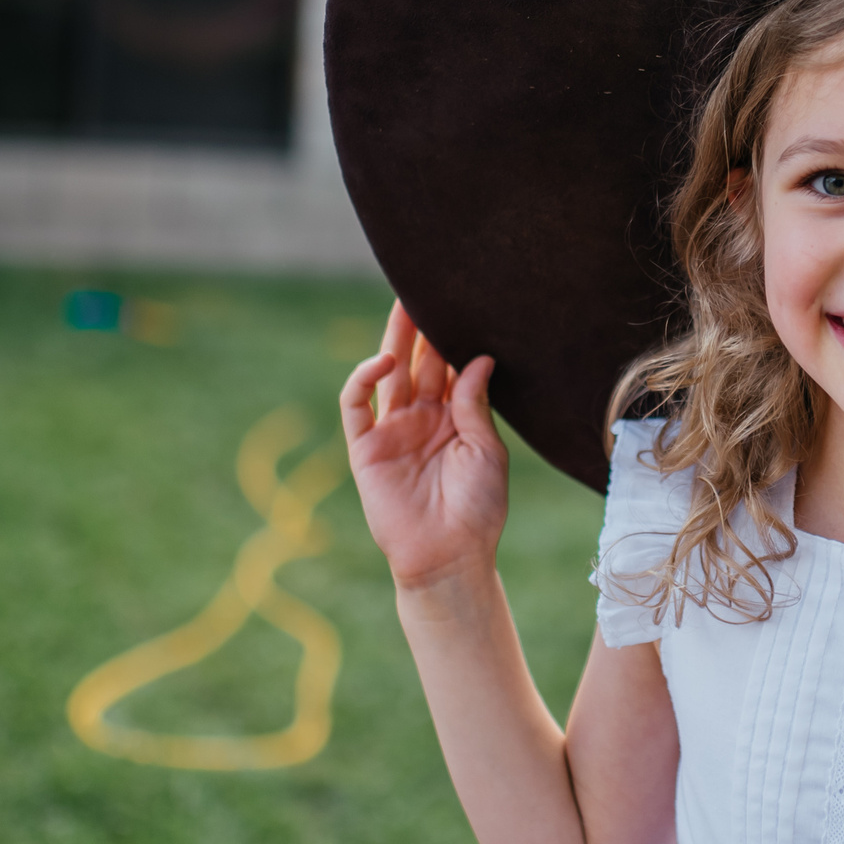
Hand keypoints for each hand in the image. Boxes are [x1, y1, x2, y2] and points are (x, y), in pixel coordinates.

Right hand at [339, 303, 509, 592]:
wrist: (450, 556)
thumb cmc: (477, 509)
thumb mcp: (486, 451)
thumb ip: (474, 404)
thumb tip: (478, 358)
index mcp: (453, 417)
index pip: (448, 367)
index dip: (450, 337)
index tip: (461, 303)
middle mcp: (421, 418)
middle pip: (417, 362)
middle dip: (421, 327)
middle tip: (427, 287)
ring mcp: (391, 431)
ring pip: (388, 374)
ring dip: (394, 340)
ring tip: (405, 306)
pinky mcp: (366, 449)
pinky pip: (356, 405)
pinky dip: (363, 378)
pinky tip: (383, 360)